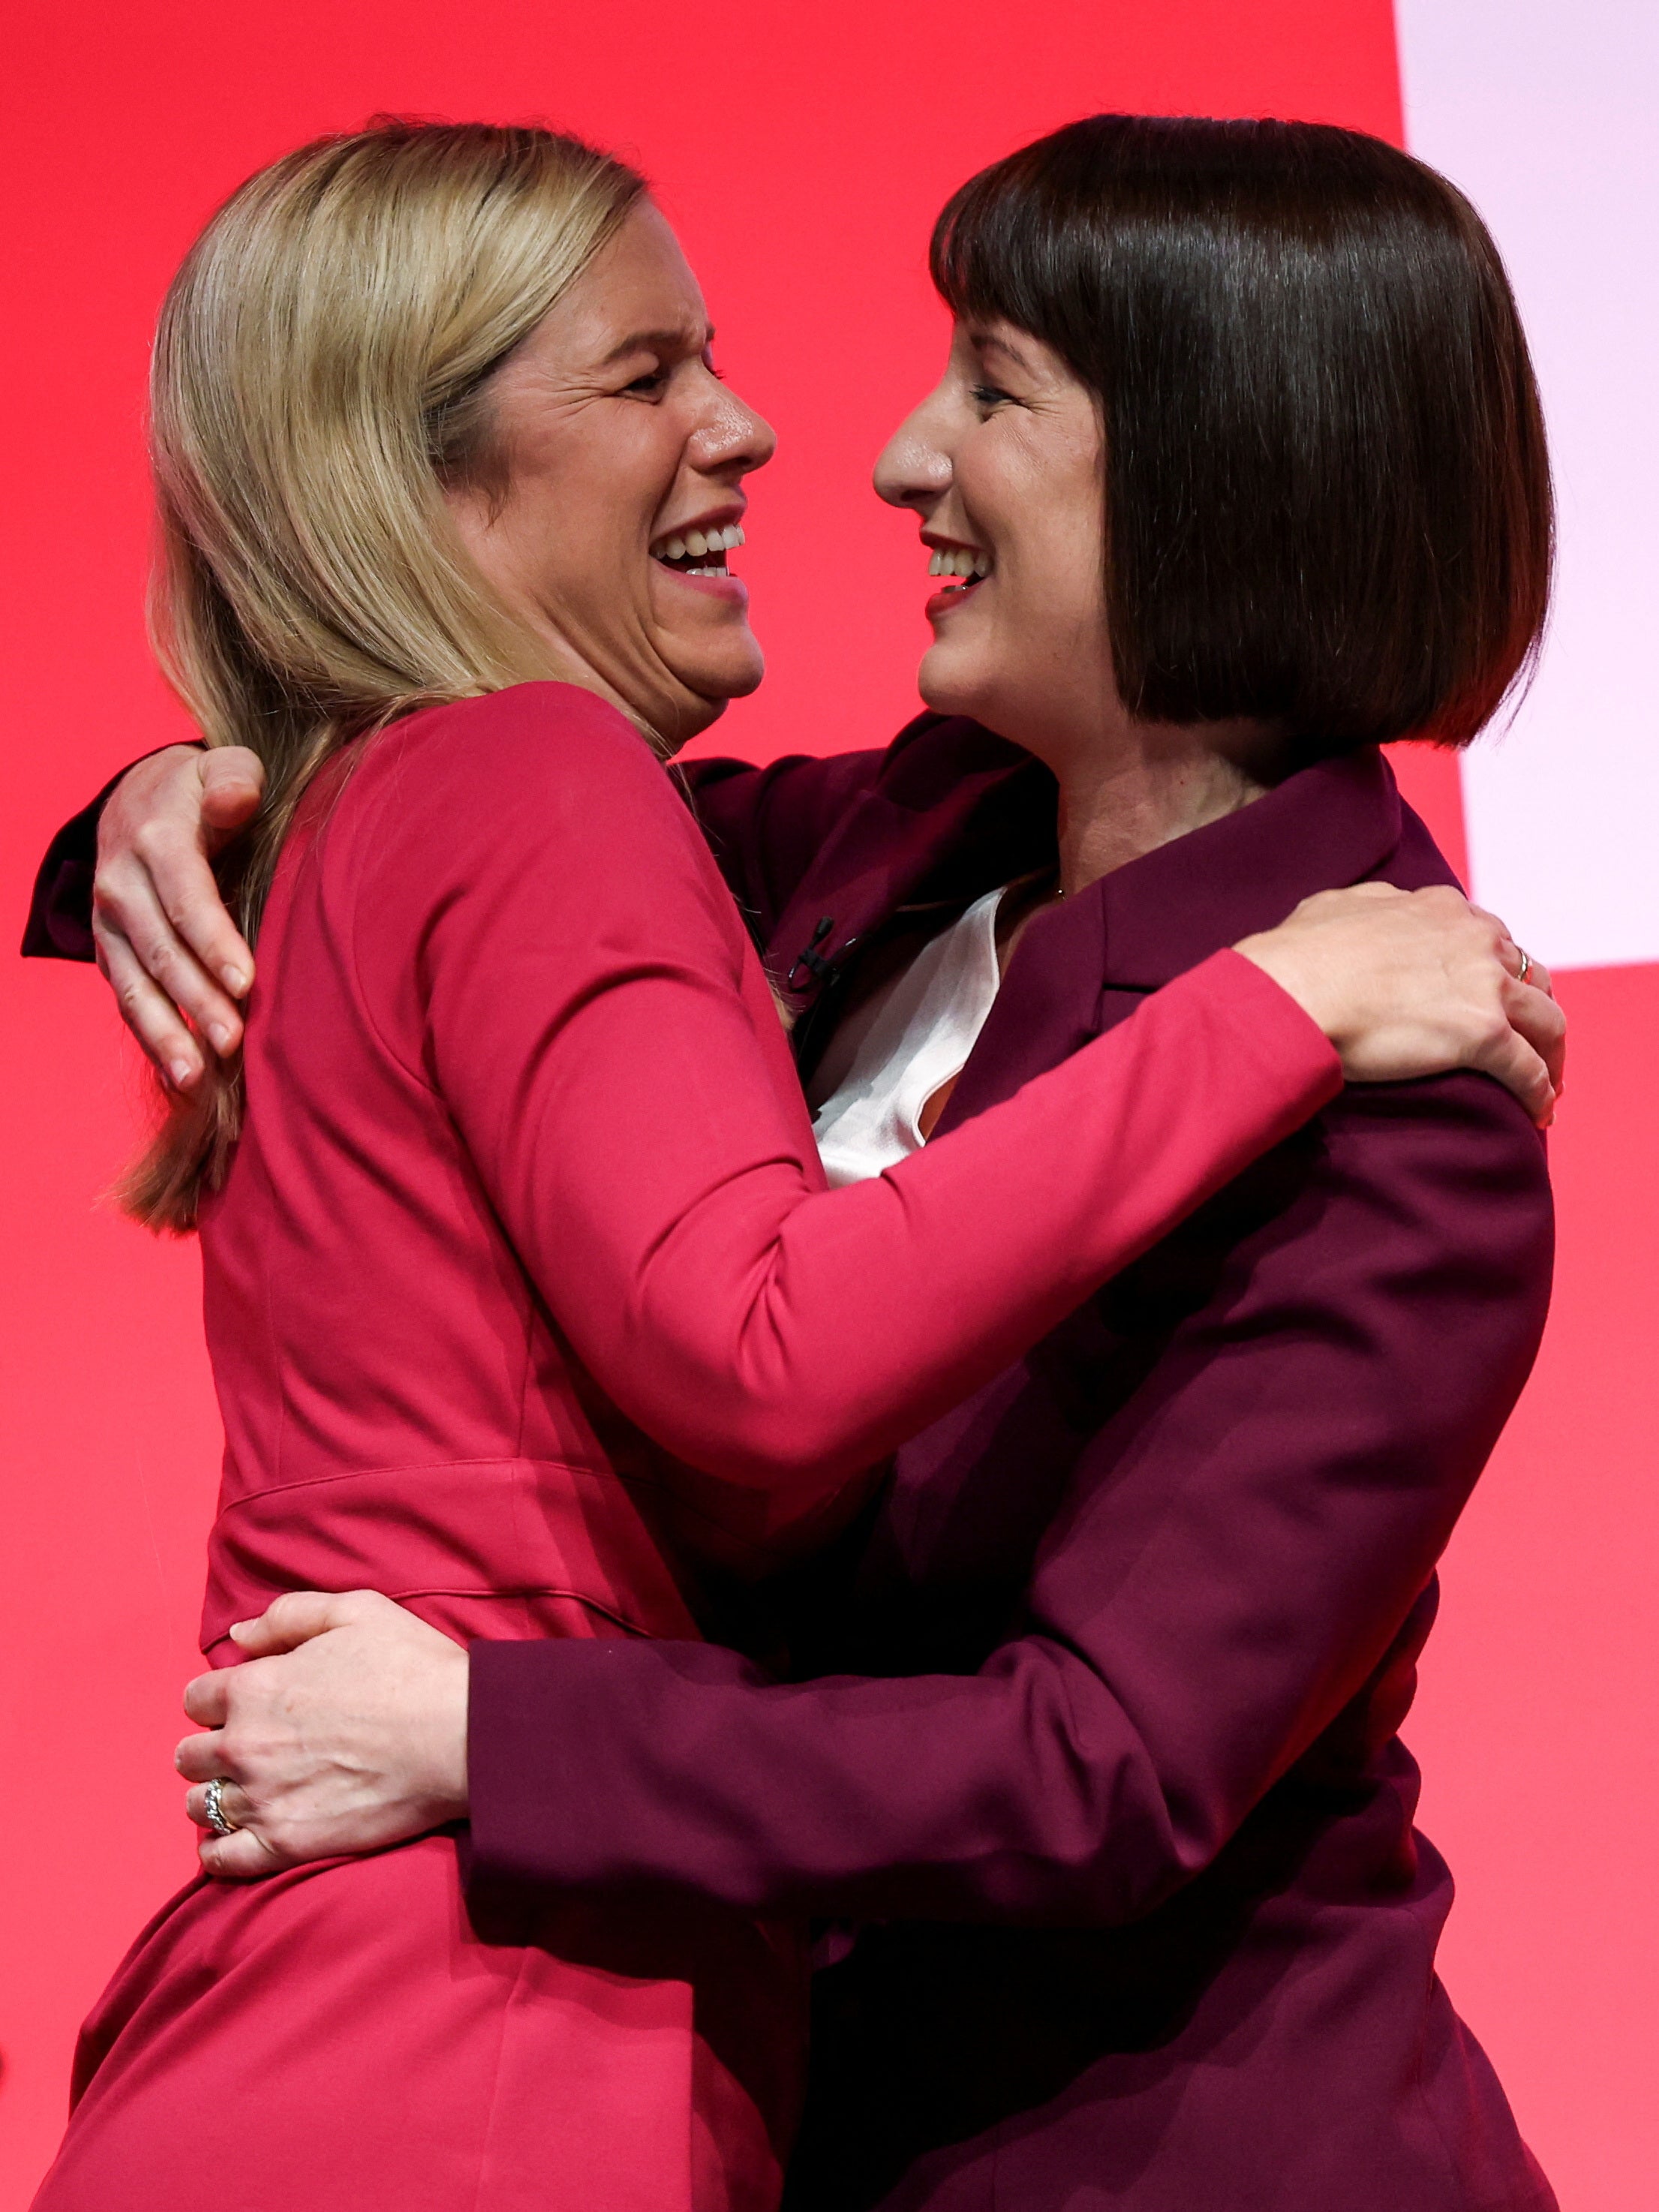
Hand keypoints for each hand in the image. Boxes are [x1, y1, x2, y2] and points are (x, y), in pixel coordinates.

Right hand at [92, 743, 264, 1090]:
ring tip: (196, 1080)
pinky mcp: (112, 954)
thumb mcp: (221, 767)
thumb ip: (234, 780)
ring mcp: (110, 925)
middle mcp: (122, 887)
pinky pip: (131, 1001)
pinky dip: (154, 1040)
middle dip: (197, 1002)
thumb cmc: (201, 790)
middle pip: (163, 953)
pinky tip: (181, 1078)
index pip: (187, 898)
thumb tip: (235, 798)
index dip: (215, 942)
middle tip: (233, 1043)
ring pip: (137, 987)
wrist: (137, 802)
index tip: (247, 983)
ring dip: (166, 1036)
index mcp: (155, 841)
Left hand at [175, 1591, 468, 1878]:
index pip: (197, 1698)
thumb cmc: (411, 1668)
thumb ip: (287, 1617)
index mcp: (254, 1687)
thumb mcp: (355, 1612)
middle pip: (190, 1755)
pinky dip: (219, 1850)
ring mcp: (262, 1799)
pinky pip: (221, 1858)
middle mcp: (245, 1745)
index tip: (246, 1704)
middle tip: (251, 1748)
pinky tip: (236, 1838)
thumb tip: (238, 1636)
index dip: (220, 1698)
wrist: (458, 1735)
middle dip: (214, 1748)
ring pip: (199, 1805)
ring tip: (249, 1791)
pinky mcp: (285, 1845)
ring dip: (215, 1795)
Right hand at [1235, 882, 1564, 1125]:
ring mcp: (1485, 986)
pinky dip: (1539, 1092)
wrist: (1292, 990)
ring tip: (1545, 1085)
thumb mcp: (1340, 906)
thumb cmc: (1299, 955)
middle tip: (1528, 1043)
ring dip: (1550, 1054)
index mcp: (1444, 910)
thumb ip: (1375, 906)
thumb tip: (1376, 912)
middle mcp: (1476, 940)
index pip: (1492, 940)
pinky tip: (1538, 1112)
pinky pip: (1528, 1069)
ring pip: (1546, 1022)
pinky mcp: (1483, 1034)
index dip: (1497, 973)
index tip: (1492, 999)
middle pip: (1531, 978)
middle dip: (1534, 1011)